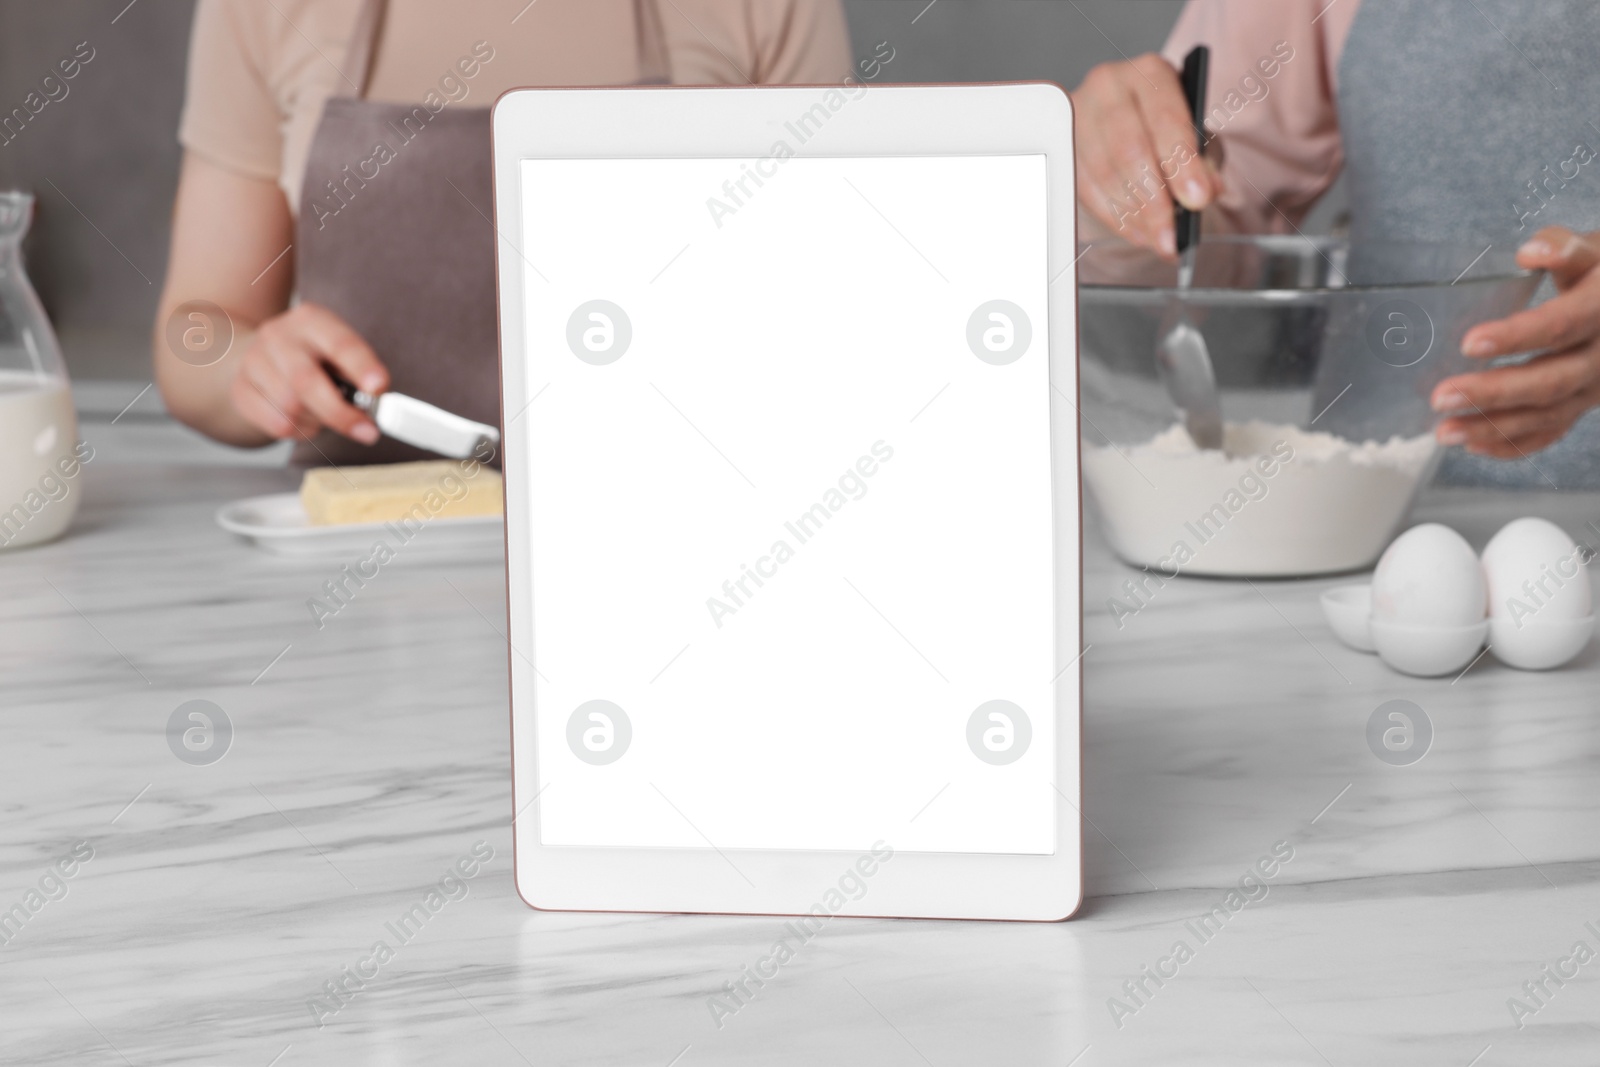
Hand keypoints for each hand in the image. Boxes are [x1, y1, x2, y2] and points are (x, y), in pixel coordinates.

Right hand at [229, 303, 388, 443]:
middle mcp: (278, 336)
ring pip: (290, 407)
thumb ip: (358, 374)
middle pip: (306, 381)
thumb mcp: (338, 354)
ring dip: (318, 422)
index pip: (339, 343)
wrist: (260, 357)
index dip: (361, 367)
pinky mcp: (240, 390)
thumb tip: (377, 401)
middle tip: (368, 433)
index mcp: (311, 320)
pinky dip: (300, 431)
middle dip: (341, 413)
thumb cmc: (314, 359)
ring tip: (325, 415)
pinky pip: (277, 423)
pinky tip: (304, 419)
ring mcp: (253, 362)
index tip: (378, 388)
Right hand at [1070, 54, 1223, 258]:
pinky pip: (1086, 188)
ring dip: (1134, 215)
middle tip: (1172, 236)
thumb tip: (1209, 190)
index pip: (1166, 119)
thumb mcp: (1199, 133)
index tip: (1198, 201)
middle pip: (1128, 149)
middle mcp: (1109, 86)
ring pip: (1104, 174)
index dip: (1182, 164)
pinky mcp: (1065, 144)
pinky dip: (1114, 217)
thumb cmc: (1169, 123)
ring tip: (1159, 240)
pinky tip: (1138, 232)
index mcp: (1150, 72)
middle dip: (1154, 201)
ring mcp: (1080, 115)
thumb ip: (1207, 158)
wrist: (1131, 113)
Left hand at [1433, 227, 1599, 457]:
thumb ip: (1563, 247)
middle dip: (1493, 393)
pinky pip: (1549, 432)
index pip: (1561, 326)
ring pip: (1546, 416)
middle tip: (1441, 397)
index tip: (1469, 343)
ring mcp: (1593, 387)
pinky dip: (1512, 444)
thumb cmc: (1599, 274)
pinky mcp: (1580, 405)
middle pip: (1549, 381)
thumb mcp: (1593, 249)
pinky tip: (1472, 445)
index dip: (1517, 336)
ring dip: (1492, 428)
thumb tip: (1531, 252)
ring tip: (1444, 431)